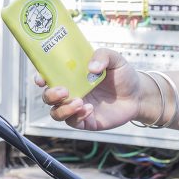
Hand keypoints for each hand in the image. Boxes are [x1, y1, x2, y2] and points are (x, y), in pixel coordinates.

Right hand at [36, 47, 150, 130]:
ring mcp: (76, 107)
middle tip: (64, 91)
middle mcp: (70, 91)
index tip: (41, 78)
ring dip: (63, 109)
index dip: (40, 77)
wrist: (138, 96)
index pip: (48, 76)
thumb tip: (91, 67)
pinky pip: (73, 122)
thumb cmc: (123, 75)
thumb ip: (103, 55)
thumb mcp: (115, 59)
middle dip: (50, 95)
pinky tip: (90, 109)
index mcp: (71, 75)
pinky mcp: (85, 121)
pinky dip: (77, 116)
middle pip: (48, 97)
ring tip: (79, 102)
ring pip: (56, 113)